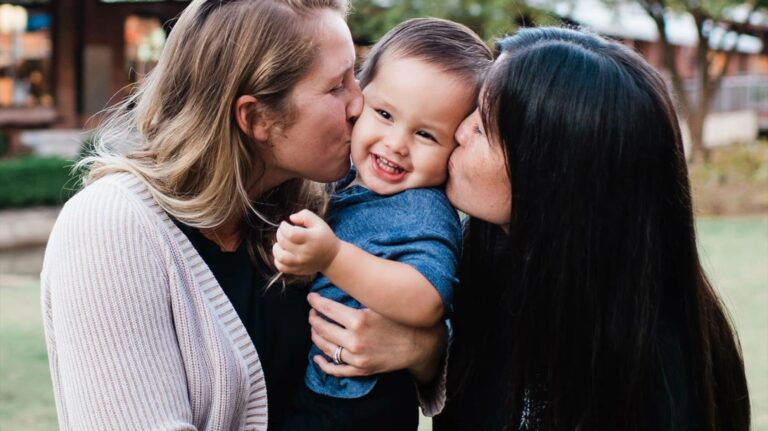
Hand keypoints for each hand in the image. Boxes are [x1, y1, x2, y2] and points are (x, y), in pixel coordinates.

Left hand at [272, 210, 340, 275]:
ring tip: (281, 243)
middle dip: (280, 233)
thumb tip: (291, 218)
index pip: (290, 233)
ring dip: (276, 248)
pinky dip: (277, 260)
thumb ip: (305, 215)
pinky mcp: (298, 270)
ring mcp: (301, 263)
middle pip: (284, 243)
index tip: (285, 224)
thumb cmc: (324, 237)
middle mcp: (305, 252)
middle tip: (284, 231)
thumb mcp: (319, 222)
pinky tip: (283, 253)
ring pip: (280, 257)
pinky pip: (282, 267)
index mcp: (311, 239)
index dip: (283, 227)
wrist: (332, 258)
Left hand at [306, 293, 446, 382]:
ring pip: (325, 348)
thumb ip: (359, 297)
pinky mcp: (361, 369)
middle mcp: (355, 340)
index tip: (311, 297)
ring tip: (315, 328)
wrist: (420, 344)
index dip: (315, 302)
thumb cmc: (400, 320)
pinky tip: (317, 356)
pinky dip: (323, 364)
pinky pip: (336, 369)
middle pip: (321, 328)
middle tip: (312, 312)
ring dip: (316, 336)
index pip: (326, 308)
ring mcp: (357, 358)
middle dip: (313, 318)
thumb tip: (340, 284)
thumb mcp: (380, 304)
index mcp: (358, 320)